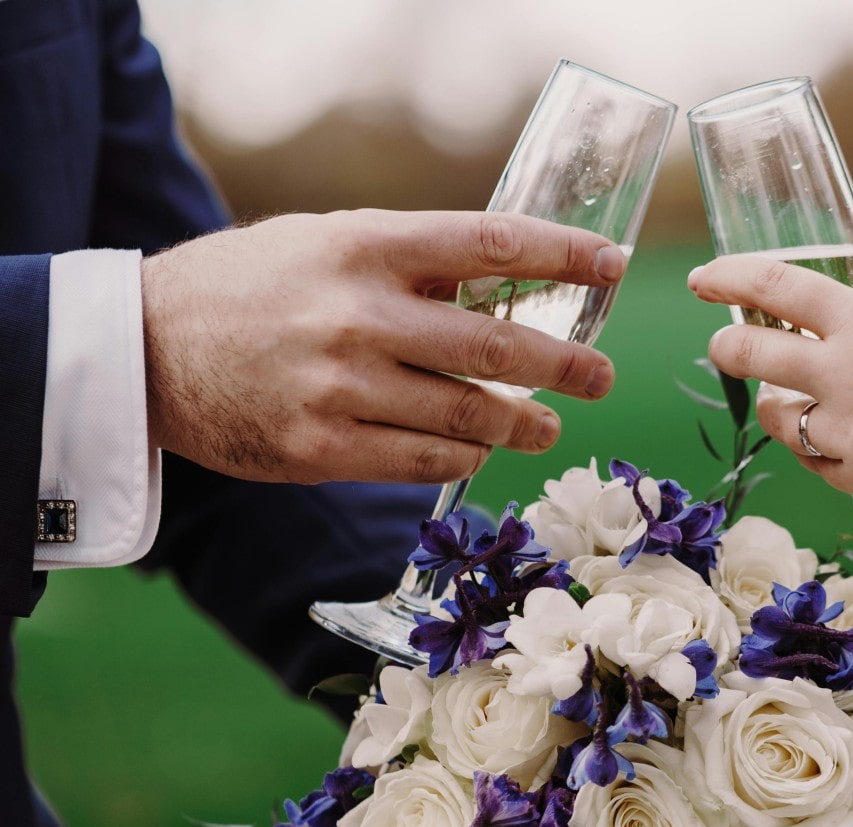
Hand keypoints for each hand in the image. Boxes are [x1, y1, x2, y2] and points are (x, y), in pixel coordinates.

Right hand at [142, 209, 625, 483]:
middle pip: (495, 343)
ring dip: (522, 424)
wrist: (145, 349)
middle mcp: (357, 314)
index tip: (612, 266)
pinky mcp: (318, 450)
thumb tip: (510, 282)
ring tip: (546, 425)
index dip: (564, 255)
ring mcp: (338, 388)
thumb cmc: (251, 286)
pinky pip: (422, 463)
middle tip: (602, 375)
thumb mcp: (327, 241)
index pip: (490, 243)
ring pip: (467, 415)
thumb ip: (411, 260)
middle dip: (566, 364)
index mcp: (365, 245)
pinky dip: (463, 458)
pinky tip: (478, 450)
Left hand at [688, 256, 852, 515]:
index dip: (729, 277)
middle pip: (750, 355)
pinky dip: (820, 444)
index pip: (776, 288)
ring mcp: (852, 436)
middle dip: (728, 346)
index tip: (703, 277)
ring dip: (781, 401)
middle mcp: (849, 379)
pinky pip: (814, 459)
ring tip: (813, 396)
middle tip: (727, 344)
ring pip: (775, 416)